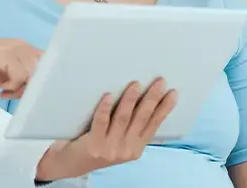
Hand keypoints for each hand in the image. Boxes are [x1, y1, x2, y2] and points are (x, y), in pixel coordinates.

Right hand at [0, 38, 41, 98]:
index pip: (46, 64)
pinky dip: (13, 87)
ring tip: (7, 91)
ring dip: (22, 88)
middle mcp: (24, 47)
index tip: (29, 91)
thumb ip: (21, 77)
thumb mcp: (5, 73)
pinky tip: (2, 90)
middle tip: (15, 93)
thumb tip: (32, 88)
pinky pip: (20, 77)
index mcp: (25, 48)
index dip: (41, 79)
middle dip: (32, 86)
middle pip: (44, 70)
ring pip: (34, 74)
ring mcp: (17, 50)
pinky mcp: (9, 56)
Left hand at [35, 78, 177, 180]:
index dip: (165, 108)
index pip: (154, 124)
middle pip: (142, 119)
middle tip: (159, 81)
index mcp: (136, 147)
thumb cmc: (99, 145)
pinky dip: (105, 108)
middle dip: (152, 98)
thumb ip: (132, 127)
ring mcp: (110, 148)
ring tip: (135, 84)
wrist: (73, 164)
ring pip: (123, 119)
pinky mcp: (94, 145)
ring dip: (130, 100)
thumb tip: (144, 97)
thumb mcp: (121, 142)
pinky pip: (101, 122)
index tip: (173, 93)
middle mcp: (126, 149)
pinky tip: (108, 96)